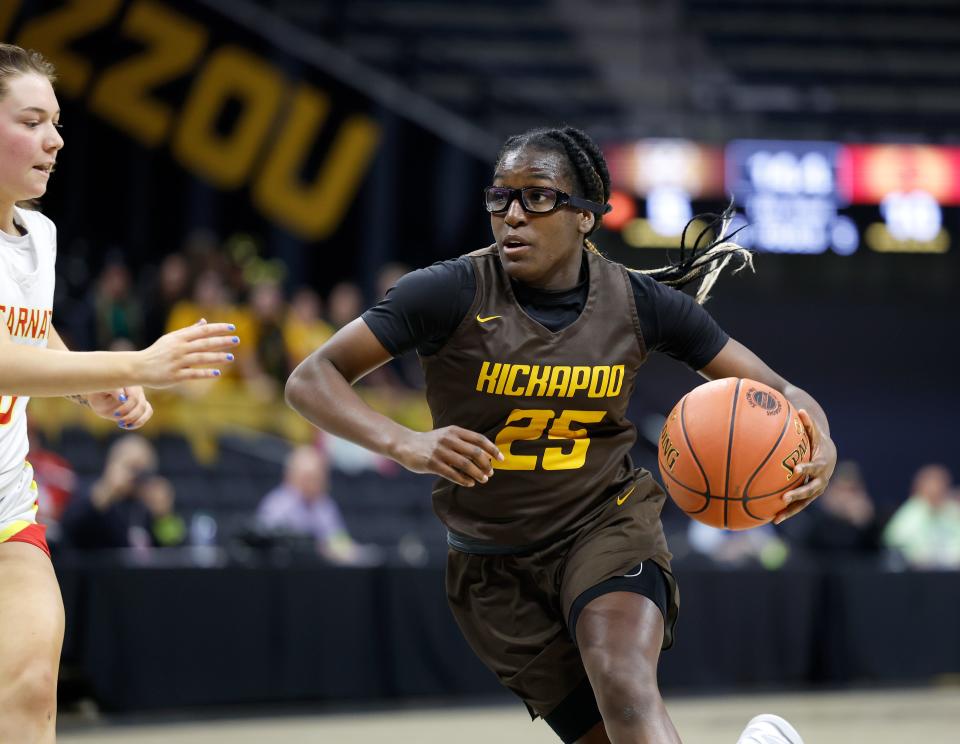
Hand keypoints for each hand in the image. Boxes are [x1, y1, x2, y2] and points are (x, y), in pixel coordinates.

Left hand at [86, 386, 153, 429]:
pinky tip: (128, 425)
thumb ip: (112, 390)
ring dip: (137, 420)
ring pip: (147, 410)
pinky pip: (148, 412)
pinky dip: (140, 421)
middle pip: (141, 405)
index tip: (115, 414)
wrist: (99, 396)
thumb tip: (122, 397)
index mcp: (128, 383)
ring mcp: (140, 397)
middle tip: (119, 422)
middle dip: (131, 416)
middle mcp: (137, 389)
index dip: (127, 407)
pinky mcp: (141, 405)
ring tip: (124, 424)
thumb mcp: (101, 391)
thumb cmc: (99, 392)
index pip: (134, 397)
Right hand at [136, 319, 237, 387]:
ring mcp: (177, 362)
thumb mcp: (171, 339)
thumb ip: (189, 331)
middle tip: (237, 340)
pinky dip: (205, 373)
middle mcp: (178, 348)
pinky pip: (193, 374)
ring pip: (201, 358)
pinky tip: (217, 373)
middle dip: (222, 341)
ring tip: (231, 358)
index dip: (218, 328)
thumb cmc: (157, 352)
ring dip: (217, 357)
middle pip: (204, 343)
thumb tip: (205, 322)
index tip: (232, 327)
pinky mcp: (175, 376)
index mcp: (178, 338)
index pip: (202, 331)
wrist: (138, 367)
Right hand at [395, 426, 503, 486]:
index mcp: (455, 431)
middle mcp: (448, 439)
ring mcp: (440, 451)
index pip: (479, 439)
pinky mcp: (432, 463)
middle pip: (475, 452)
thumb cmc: (430, 443)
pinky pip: (452, 473)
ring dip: (477, 474)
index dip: (492, 449)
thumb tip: (486, 455)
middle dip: (486, 464)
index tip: (501, 459)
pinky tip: (469, 483)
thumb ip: (463, 442)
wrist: (405, 444)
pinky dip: (463, 479)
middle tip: (490, 473)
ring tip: (483, 480)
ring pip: (465, 464)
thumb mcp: (447, 435)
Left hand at [774, 408, 837, 523]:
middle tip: (784, 497)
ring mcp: (816, 490)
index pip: (815, 467)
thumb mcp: (815, 432)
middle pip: (810, 490)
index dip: (807, 468)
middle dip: (798, 494)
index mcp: (822, 464)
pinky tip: (773, 519)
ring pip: (805, 503)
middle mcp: (821, 480)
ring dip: (791, 510)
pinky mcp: (810, 496)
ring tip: (776, 517)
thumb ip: (808, 423)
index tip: (796, 469)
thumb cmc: (817, 441)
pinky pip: (799, 506)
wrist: (829, 456)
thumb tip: (800, 410)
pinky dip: (788, 512)